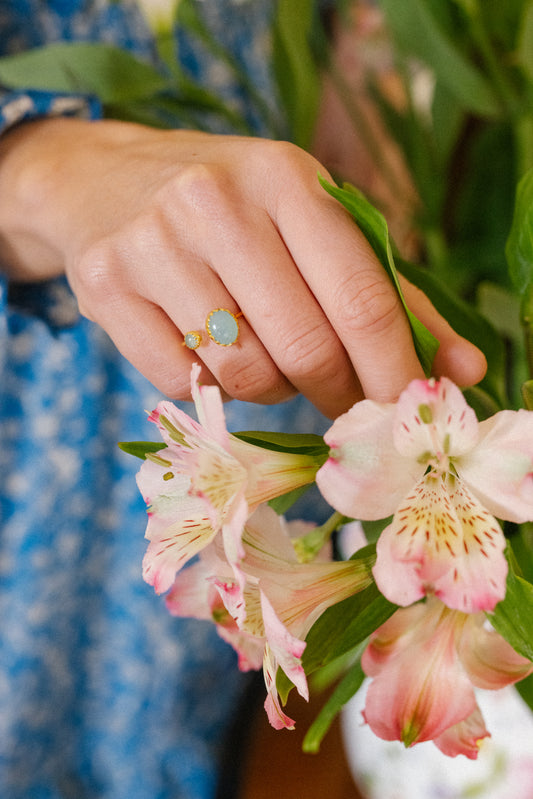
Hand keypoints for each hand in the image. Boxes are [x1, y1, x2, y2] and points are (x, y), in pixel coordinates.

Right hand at [0, 117, 484, 416]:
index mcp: (286, 176)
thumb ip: (391, 294)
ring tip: (268, 359)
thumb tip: (465, 368)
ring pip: (245, 374)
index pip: (362, 300)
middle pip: (306, 347)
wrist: (102, 181)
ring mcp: (154, 244)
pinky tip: (211, 353)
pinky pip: (185, 383)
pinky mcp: (106, 287)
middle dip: (337, 393)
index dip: (395, 371)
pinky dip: (212, 388)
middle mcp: (216, 202)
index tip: (408, 407)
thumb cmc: (229, 208)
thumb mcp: (311, 223)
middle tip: (342, 399)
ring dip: (272, 389)